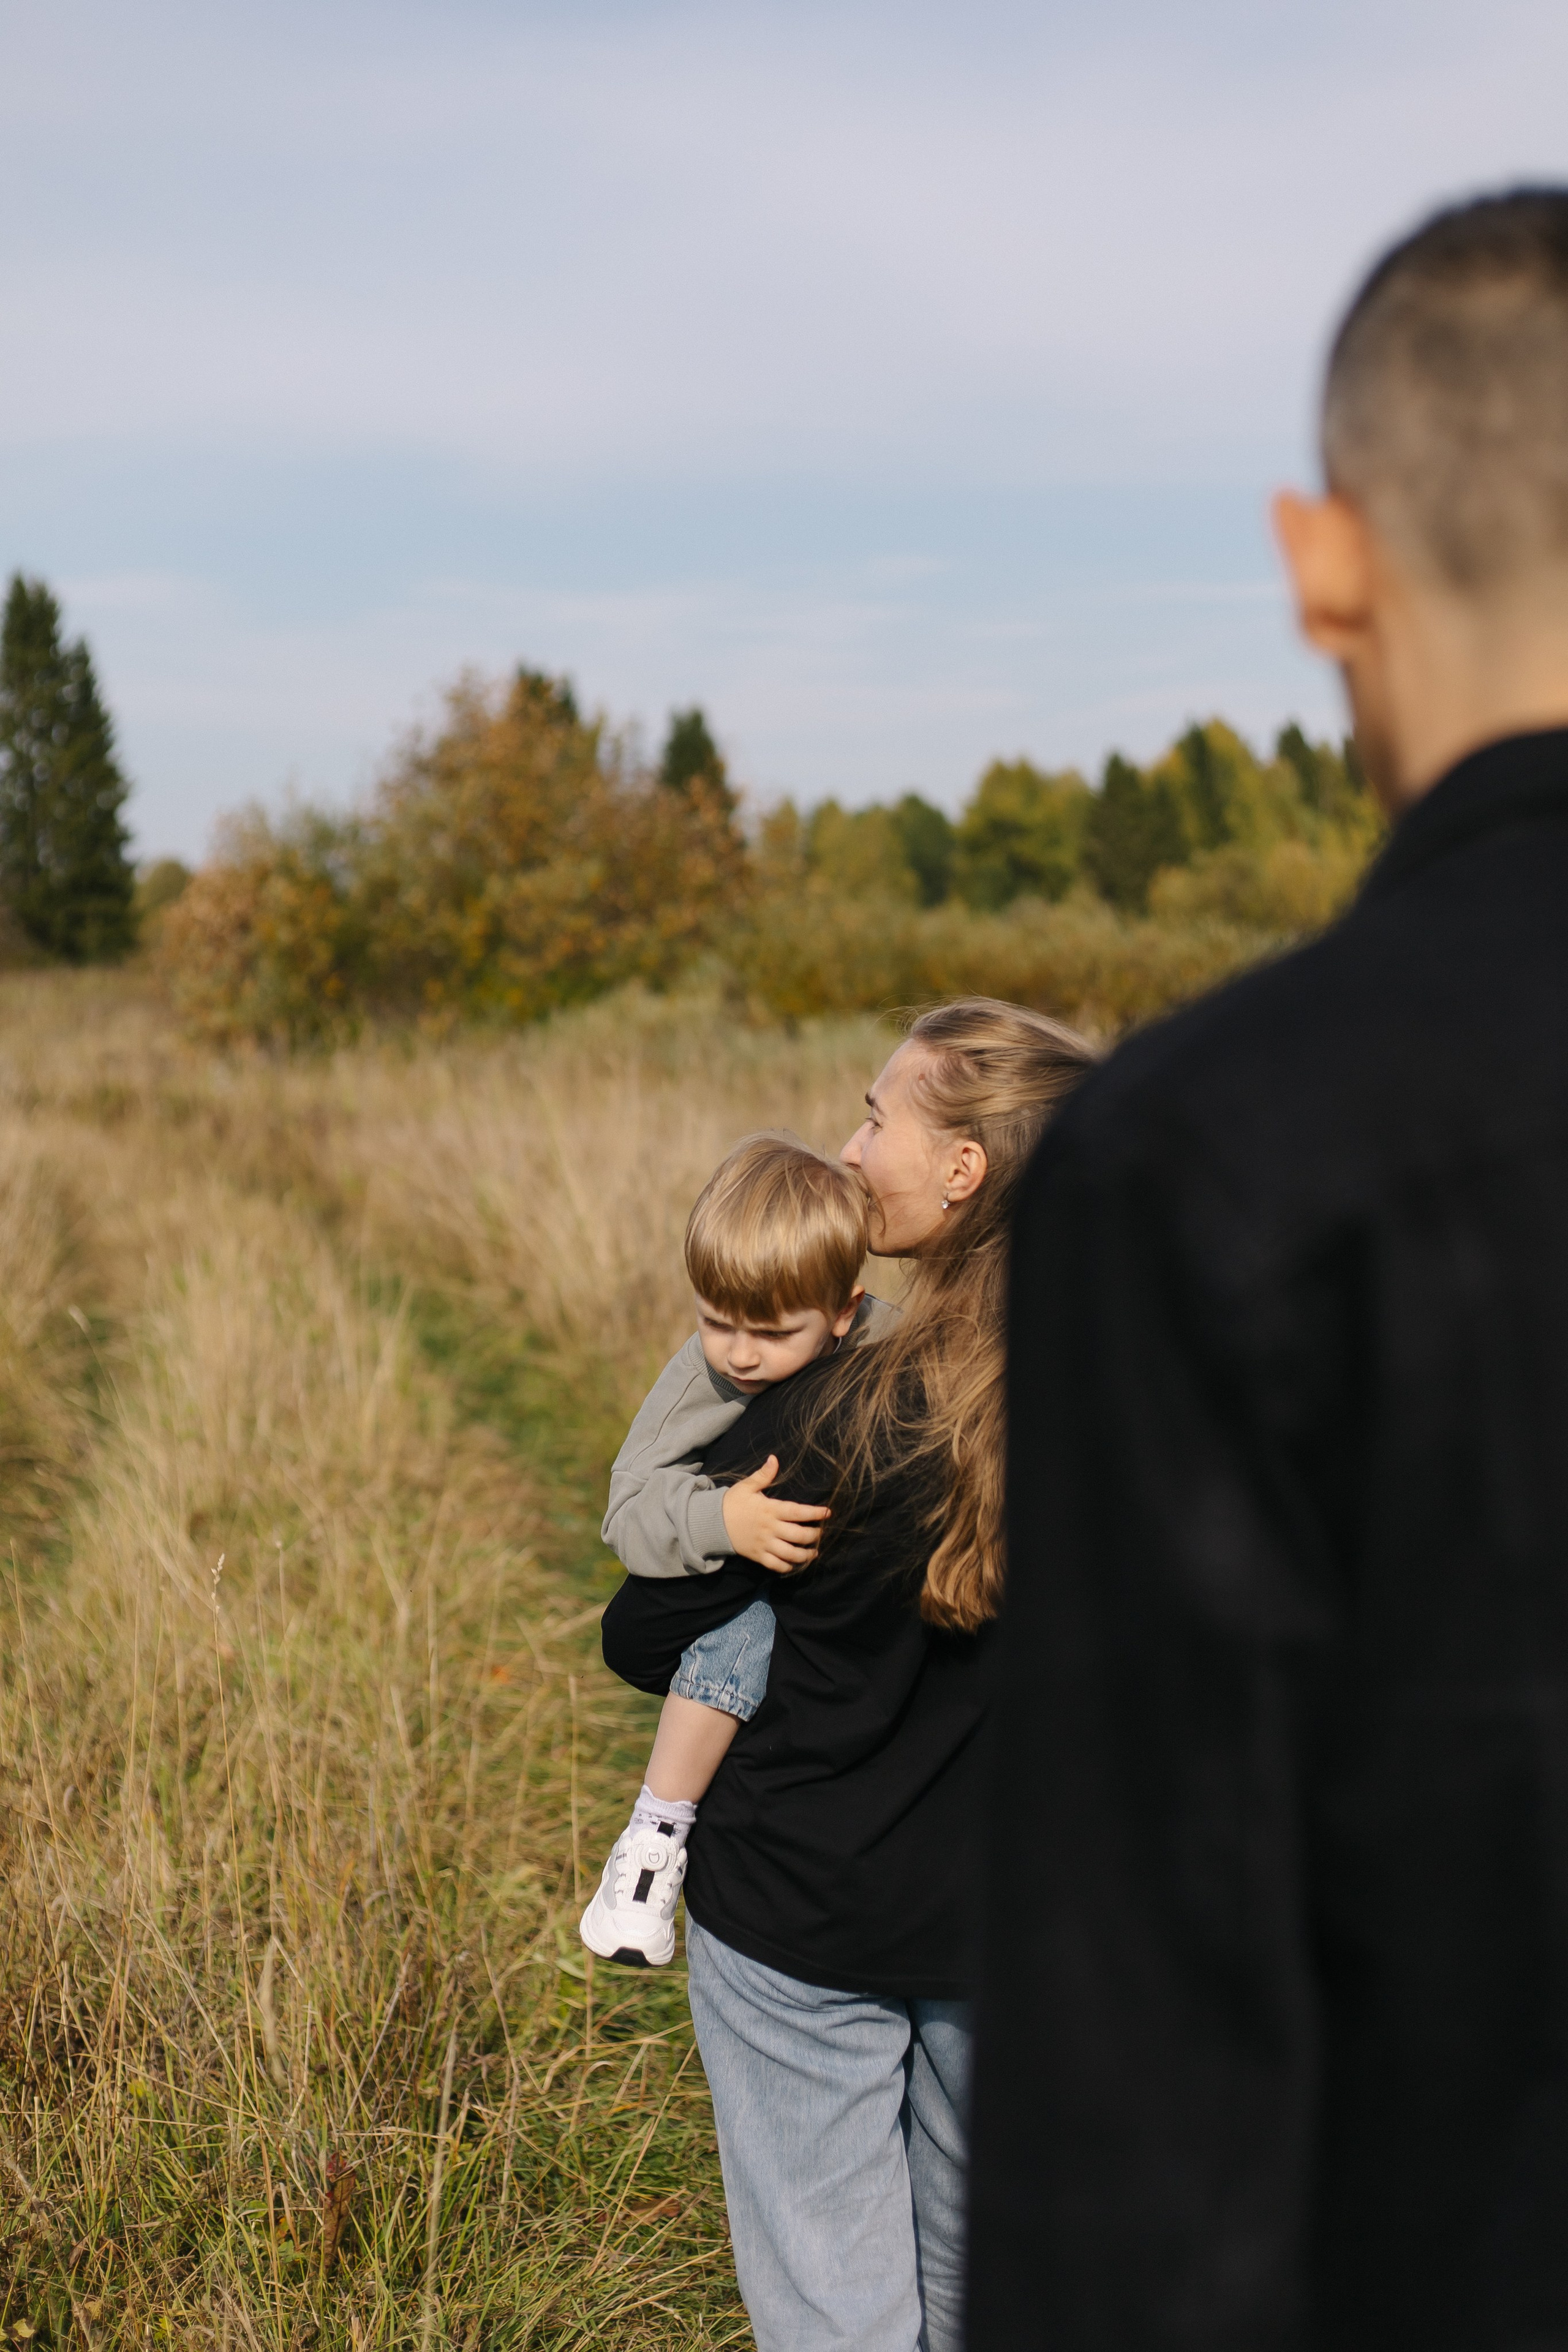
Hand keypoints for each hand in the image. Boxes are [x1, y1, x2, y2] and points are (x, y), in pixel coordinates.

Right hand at [721, 1456, 829, 1573]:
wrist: (712, 1523)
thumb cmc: (733, 1502)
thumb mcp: (747, 1486)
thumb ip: (763, 1475)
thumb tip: (774, 1459)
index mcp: (770, 1509)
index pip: (797, 1512)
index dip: (814, 1513)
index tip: (827, 1513)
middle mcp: (770, 1528)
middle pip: (799, 1535)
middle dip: (814, 1535)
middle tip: (821, 1533)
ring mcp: (764, 1544)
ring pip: (790, 1554)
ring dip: (805, 1555)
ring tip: (814, 1552)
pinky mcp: (757, 1556)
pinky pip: (776, 1565)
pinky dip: (788, 1567)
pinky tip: (795, 1564)